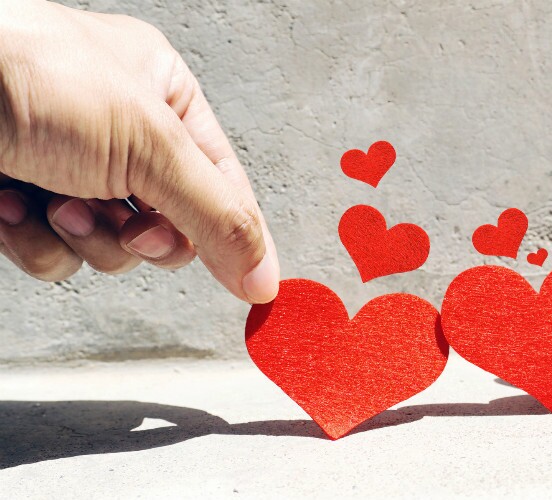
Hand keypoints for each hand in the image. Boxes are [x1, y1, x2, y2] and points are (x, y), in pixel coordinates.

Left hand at [0, 0, 278, 302]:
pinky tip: (16, 206)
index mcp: (163, 95)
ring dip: (87, 237)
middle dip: (143, 233)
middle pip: (170, 224)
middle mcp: (121, 132)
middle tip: (128, 220)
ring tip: (57, 201)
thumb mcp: (152, 144)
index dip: (237, 232)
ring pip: (114, 247)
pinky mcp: (25, 200)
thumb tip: (263, 272)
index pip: (223, 182)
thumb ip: (218, 215)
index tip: (253, 282)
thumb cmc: (30, 76)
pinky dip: (38, 242)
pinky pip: (58, 254)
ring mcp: (70, 167)